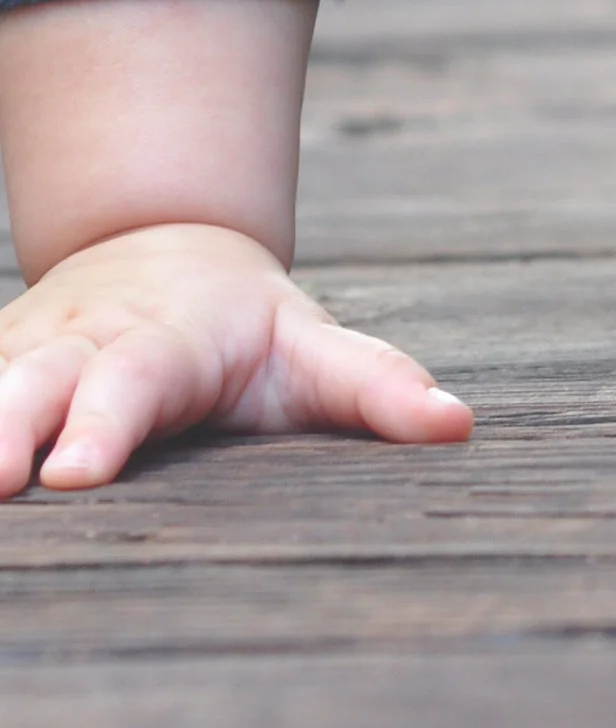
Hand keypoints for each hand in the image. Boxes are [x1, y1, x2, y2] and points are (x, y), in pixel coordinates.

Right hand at [0, 221, 471, 495]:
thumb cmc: (249, 330)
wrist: (160, 254)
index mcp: (161, 344)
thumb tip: (458, 425)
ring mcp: (14, 359)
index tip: (82, 472)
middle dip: (5, 429)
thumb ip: (378, 387)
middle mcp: (74, 346)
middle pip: (30, 387)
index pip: (131, 386)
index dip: (104, 426)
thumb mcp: (315, 349)